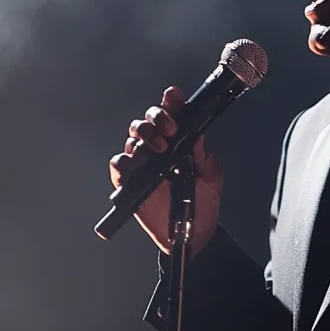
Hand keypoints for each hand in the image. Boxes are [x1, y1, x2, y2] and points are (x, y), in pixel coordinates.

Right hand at [109, 86, 222, 256]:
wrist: (193, 233)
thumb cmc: (203, 203)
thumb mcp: (210, 177)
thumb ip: (203, 157)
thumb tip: (197, 136)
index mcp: (178, 142)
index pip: (171, 115)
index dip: (170, 102)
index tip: (174, 97)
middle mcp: (157, 148)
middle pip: (147, 121)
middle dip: (157, 118)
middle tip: (171, 130)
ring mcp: (142, 163)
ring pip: (133, 138)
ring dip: (145, 137)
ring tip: (160, 150)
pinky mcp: (129, 181)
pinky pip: (119, 165)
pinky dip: (123, 161)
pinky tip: (135, 164)